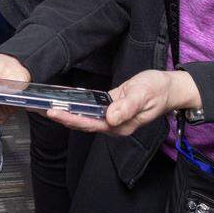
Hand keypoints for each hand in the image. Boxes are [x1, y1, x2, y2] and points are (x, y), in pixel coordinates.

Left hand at [45, 69, 201, 136]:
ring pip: (87, 117)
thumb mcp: (143, 95)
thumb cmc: (158, 90)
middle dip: (64, 118)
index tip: (55, 114)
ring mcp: (113, 117)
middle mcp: (115, 124)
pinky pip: (93, 109)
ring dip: (69, 113)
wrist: (169, 87)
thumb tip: (110, 118)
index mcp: (121, 125)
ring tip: (49, 107)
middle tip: (44, 110)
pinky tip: (67, 101)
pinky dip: (79, 105)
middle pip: (85, 123)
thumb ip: (127, 107)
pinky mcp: (112, 108)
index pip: (91, 124)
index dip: (71, 120)